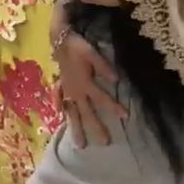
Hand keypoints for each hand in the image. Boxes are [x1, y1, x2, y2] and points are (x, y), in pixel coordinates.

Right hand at [55, 30, 125, 146]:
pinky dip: (59, 107)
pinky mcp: (61, 85)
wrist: (59, 38)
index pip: (102, 99)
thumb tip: (116, 79)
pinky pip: (59, 99)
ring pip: (72, 113)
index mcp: (85, 84)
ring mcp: (67, 90)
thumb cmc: (78, 45)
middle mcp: (75, 91)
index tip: (125, 116)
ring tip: (80, 144)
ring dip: (76, 128)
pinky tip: (59, 115)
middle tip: (105, 143)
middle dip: (96, 128)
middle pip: (86, 113)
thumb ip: (103, 67)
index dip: (114, 107)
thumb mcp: (92, 53)